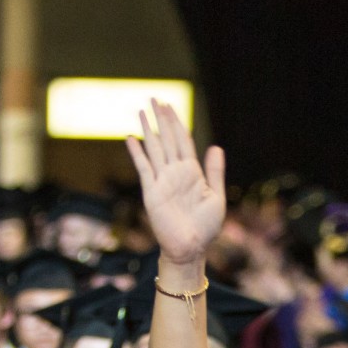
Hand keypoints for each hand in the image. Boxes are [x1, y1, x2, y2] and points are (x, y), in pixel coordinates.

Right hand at [125, 100, 225, 267]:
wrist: (192, 248)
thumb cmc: (207, 227)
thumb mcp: (216, 196)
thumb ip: (214, 172)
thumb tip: (215, 147)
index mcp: (192, 172)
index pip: (183, 141)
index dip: (176, 123)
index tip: (170, 106)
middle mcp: (176, 173)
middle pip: (167, 139)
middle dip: (161, 119)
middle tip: (155, 99)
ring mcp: (162, 180)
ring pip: (154, 148)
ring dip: (148, 129)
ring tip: (141, 111)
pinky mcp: (151, 191)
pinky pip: (143, 167)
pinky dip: (137, 153)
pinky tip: (131, 138)